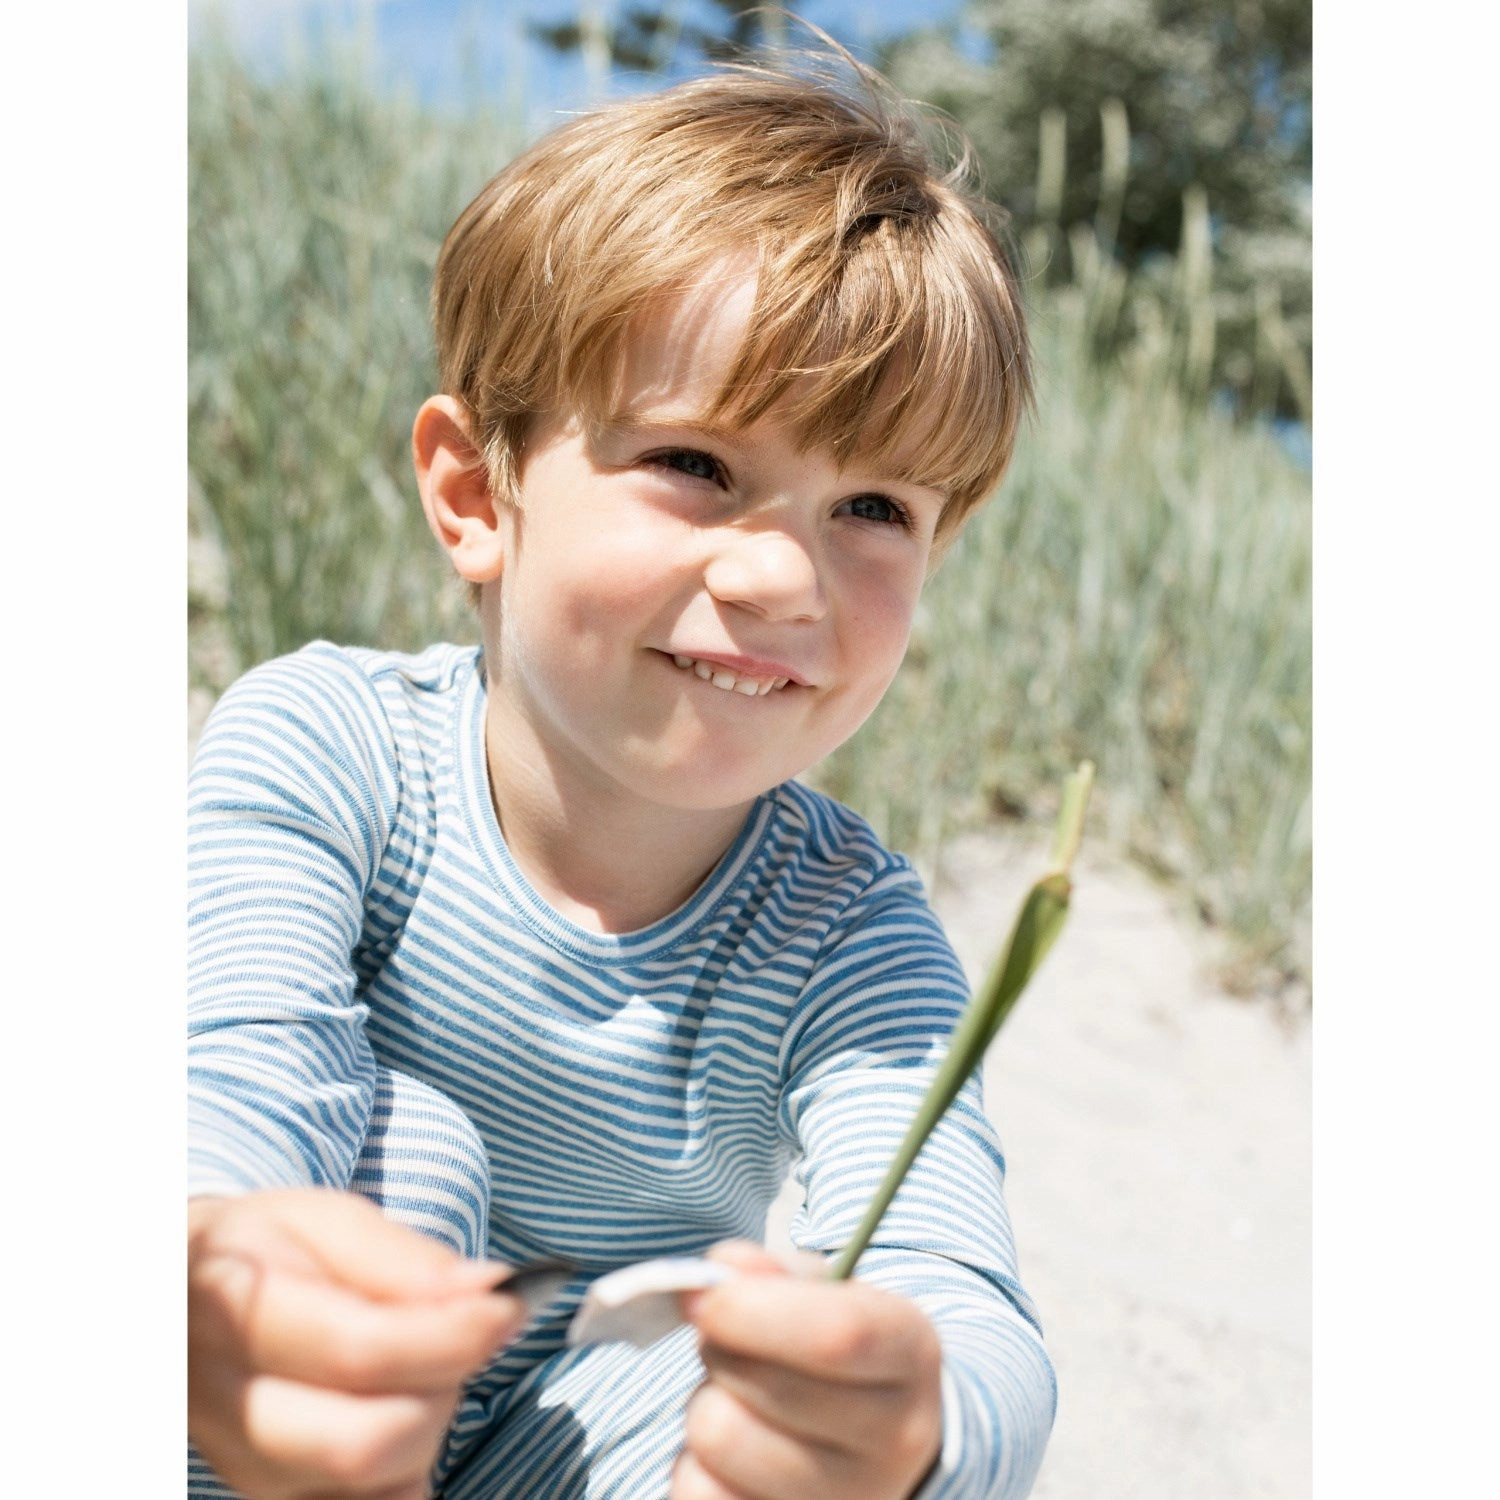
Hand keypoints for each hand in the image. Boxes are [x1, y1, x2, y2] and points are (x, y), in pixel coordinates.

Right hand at [188, 1188, 525, 1499]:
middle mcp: (222, 1405)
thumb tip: (491, 1290)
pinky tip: (405, 1408)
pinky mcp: (265, 1499)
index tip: (508, 1306)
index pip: (356, 1350)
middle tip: (469, 1333)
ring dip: (429, 1426)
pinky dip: (405, 1468)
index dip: (449, 1335)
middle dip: (444, 1389)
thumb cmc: (267, 1250)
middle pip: (364, 1442)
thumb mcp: (327, 1220)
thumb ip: (406, 1260)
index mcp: (230, 1312)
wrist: (183, 1298)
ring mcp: (238, 1467)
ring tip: (426, 1362)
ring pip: (368, 1487)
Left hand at [673, 1242, 942, 1499]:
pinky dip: (694, 1466)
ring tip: (736, 1399)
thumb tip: (716, 1274)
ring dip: (706, 1407)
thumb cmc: (842, 1354)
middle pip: (765, 1389)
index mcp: (909, 1354)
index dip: (754, 1311)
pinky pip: (698, 1494)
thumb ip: (774, 1273)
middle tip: (726, 1342)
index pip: (836, 1335)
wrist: (884, 1441)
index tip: (706, 1299)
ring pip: (721, 1443)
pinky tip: (731, 1453)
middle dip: (719, 1350)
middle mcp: (894, 1439)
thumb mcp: (830, 1294)